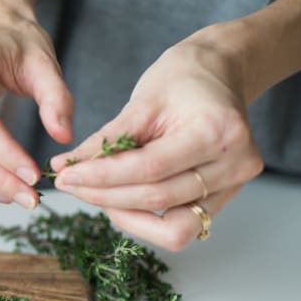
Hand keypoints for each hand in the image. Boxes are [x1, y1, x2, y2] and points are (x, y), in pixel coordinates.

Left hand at [51, 32, 262, 250]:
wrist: (219, 73)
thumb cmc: (181, 79)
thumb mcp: (141, 102)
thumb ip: (106, 140)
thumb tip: (65, 166)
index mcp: (217, 131)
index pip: (150, 168)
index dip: (102, 177)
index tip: (65, 176)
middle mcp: (235, 164)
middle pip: (158, 198)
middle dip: (105, 196)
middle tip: (70, 184)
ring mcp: (234, 186)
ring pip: (173, 227)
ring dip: (125, 215)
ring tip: (94, 193)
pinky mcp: (226, 198)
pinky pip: (182, 226)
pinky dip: (146, 219)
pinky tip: (119, 199)